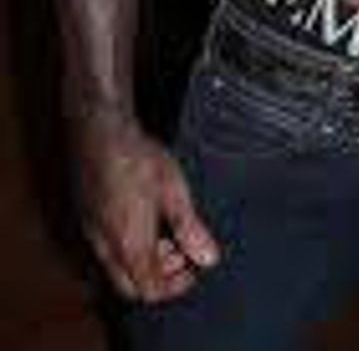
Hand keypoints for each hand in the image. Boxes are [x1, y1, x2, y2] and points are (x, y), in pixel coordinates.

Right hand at [73, 110, 219, 302]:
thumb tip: (209, 259)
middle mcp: (105, 247)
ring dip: (144, 261)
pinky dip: (128, 247)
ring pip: (117, 268)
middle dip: (159, 277)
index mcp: (130, 245)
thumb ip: (190, 229)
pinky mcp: (86, 217)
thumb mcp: (174, 192)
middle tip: (181, 253)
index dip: (175, 287)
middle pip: (130, 286)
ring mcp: (92, 233)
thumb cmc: (139, 158)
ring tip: (166, 233)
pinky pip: (106, 248)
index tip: (193, 268)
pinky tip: (144, 219)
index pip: (150, 290)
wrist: (100, 131)